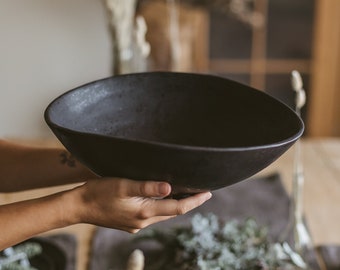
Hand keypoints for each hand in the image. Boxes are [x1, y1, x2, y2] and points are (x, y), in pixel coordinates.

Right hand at [71, 178, 211, 232]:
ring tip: (186, 193)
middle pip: (172, 213)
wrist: (79, 206)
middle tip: (201, 191)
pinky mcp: (130, 224)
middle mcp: (143, 222)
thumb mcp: (124, 185)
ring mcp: (136, 225)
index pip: (178, 208)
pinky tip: (162, 198)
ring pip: (162, 214)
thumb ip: (147, 187)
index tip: (208, 193)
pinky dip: (161, 207)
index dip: (195, 201)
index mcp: (144, 212)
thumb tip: (170, 187)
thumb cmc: (100, 192)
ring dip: (175, 205)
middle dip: (188, 202)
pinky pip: (152, 215)